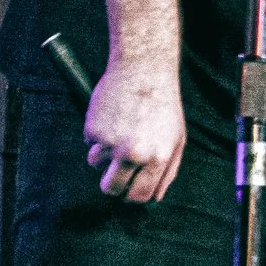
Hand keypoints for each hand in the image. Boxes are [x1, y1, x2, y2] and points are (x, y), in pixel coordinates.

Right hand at [82, 50, 187, 203]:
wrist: (143, 68)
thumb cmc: (163, 103)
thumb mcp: (177, 138)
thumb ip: (168, 170)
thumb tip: (155, 196)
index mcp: (157, 158)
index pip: (140, 197)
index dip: (133, 196)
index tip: (130, 188)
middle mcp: (133, 153)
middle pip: (111, 189)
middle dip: (112, 185)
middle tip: (116, 171)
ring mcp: (111, 142)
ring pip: (96, 165)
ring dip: (103, 154)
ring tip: (117, 131)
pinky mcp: (93, 128)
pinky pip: (89, 143)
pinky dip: (96, 135)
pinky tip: (111, 117)